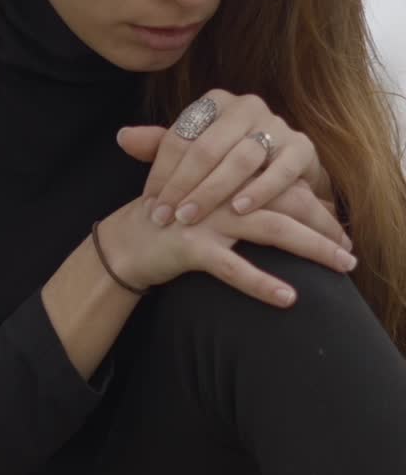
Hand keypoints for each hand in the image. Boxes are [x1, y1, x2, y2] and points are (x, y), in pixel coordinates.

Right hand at [103, 190, 357, 307]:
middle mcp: (224, 191)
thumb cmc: (175, 222)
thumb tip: (299, 203)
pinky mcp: (191, 246)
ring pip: (271, 229)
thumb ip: (249, 196)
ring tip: (341, 267)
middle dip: (325, 227)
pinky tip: (288, 299)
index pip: (286, 184)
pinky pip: (233, 267)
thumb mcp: (212, 201)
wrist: (125, 241)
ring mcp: (207, 217)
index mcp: (231, 175)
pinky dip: (262, 283)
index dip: (317, 206)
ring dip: (312, 248)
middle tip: (350, 253)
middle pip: (288, 202)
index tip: (339, 231)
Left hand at [116, 88, 351, 251]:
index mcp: (215, 102)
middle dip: (183, 186)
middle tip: (165, 217)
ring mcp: (277, 125)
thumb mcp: (194, 154)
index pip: (180, 136)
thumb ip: (159, 146)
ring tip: (192, 217)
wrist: (285, 174)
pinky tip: (239, 210)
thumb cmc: (229, 164)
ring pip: (240, 158)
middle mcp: (247, 106)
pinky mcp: (302, 148)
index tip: (150, 205)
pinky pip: (280, 169)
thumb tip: (122, 136)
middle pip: (207, 147)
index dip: (161, 172)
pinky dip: (260, 190)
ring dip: (214, 191)